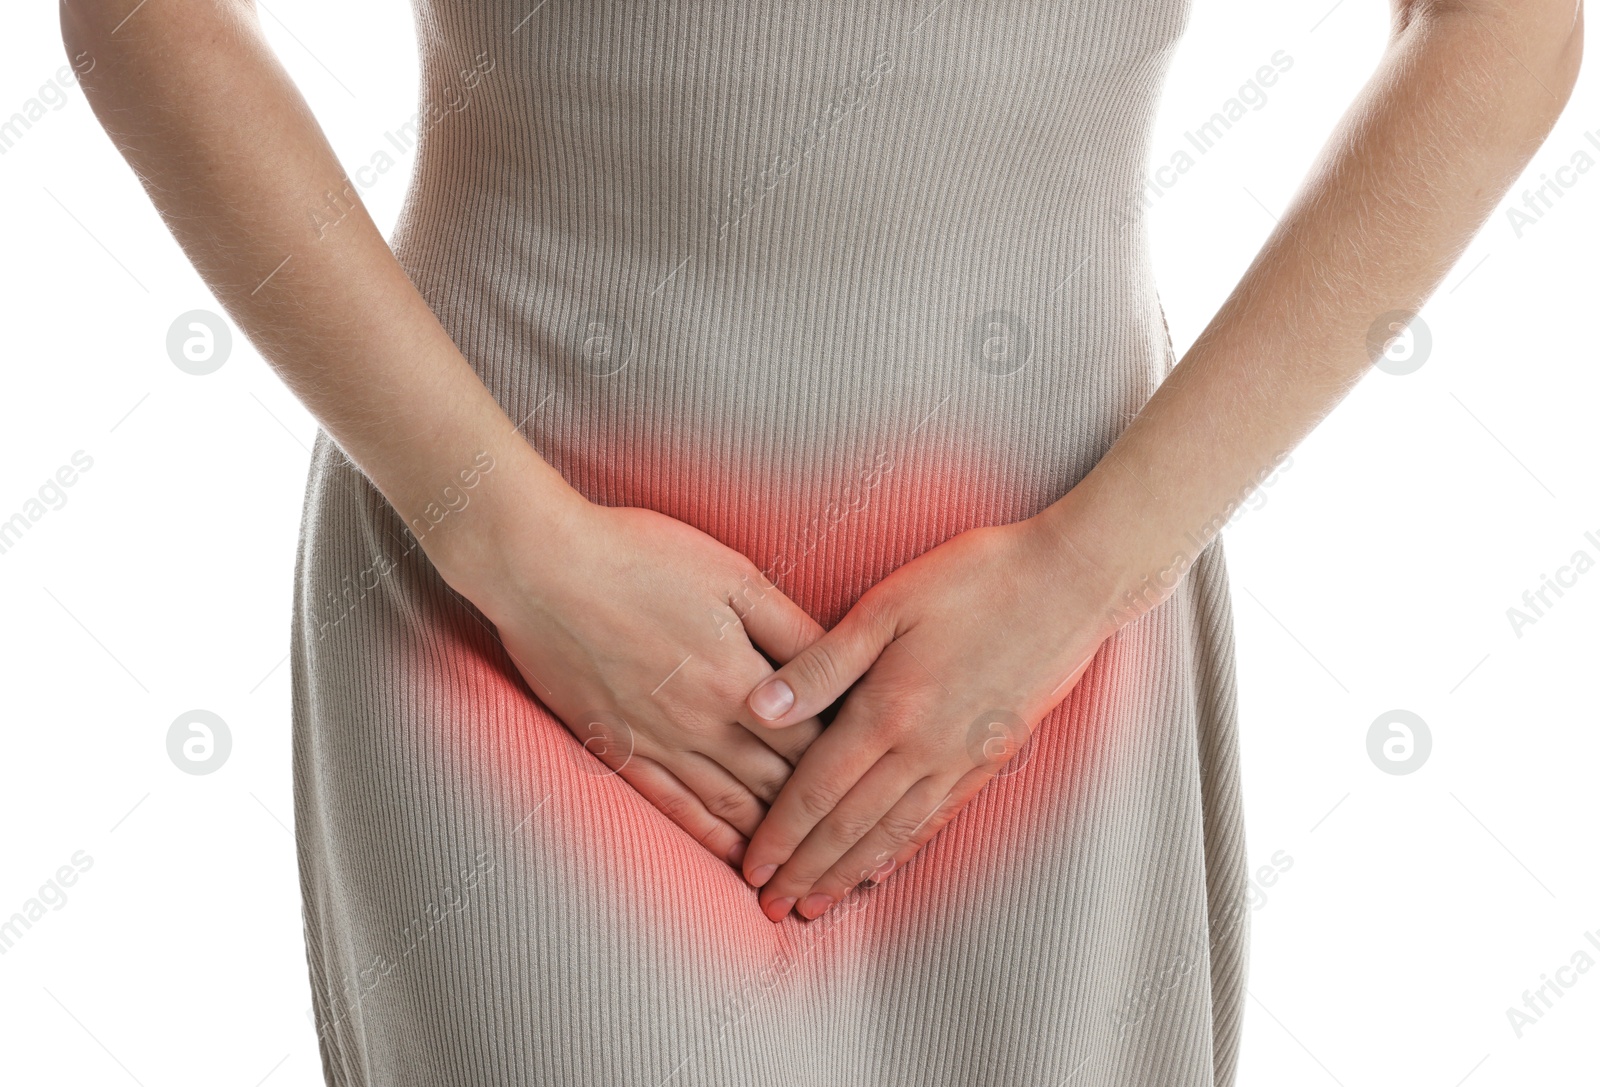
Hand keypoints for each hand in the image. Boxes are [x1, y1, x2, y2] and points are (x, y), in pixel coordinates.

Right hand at [449, 496, 828, 867]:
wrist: (542, 568)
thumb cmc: (641, 557)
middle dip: (822, 814)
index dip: (850, 764)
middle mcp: (706, 724)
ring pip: (732, 806)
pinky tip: (735, 859)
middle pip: (780, 783)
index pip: (816, 740)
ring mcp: (659, 742)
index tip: (876, 779)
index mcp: (742, 679)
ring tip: (808, 866)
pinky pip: (674, 808)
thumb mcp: (733, 575)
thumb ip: (790, 626)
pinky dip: (711, 838)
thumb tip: (841, 663)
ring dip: (773, 841)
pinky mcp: (619, 750)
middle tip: (858, 838)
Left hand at [737, 510, 1125, 920]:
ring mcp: (961, 757)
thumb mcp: (886, 606)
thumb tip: (757, 708)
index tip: (753, 869)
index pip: (817, 789)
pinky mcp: (991, 756)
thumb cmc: (973, 578)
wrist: (1070, 583)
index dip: (781, 834)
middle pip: (850, 825)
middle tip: (771, 906)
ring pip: (893, 833)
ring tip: (816, 906)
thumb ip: (822, 663)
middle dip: (806, 870)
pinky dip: (903, 851)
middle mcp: (922, 747)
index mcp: (887, 709)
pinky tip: (882, 868)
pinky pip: (938, 818)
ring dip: (849, 874)